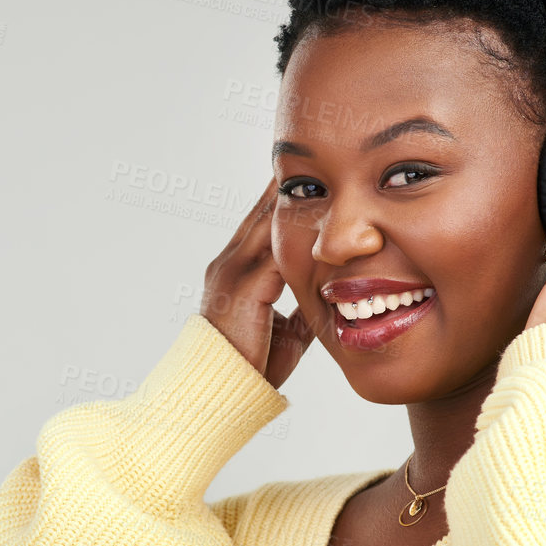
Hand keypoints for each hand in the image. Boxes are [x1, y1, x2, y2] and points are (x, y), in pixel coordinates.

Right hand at [201, 176, 315, 388]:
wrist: (218, 395)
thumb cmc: (251, 367)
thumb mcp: (284, 331)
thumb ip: (300, 308)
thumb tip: (327, 297)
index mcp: (237, 271)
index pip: (263, 222)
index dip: (286, 197)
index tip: (312, 174)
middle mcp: (230, 263)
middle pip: (264, 210)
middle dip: (290, 182)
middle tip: (320, 150)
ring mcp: (232, 273)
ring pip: (268, 222)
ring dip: (294, 196)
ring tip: (322, 167)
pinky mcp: (242, 289)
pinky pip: (276, 251)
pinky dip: (298, 231)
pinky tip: (321, 212)